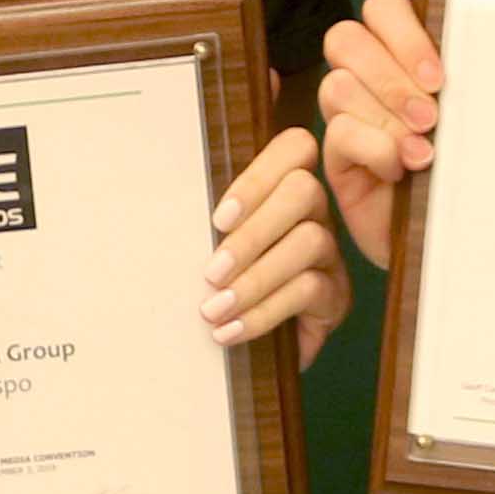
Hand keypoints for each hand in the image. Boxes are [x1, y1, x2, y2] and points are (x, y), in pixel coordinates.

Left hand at [204, 123, 349, 366]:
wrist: (257, 345)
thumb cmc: (225, 283)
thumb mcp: (215, 248)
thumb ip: (210, 228)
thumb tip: (157, 223)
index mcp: (282, 188)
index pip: (295, 148)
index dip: (258, 178)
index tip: (219, 220)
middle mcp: (315, 211)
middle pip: (303, 191)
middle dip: (252, 234)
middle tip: (211, 273)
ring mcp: (330, 250)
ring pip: (309, 242)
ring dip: (255, 278)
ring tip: (214, 310)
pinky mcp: (336, 293)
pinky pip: (308, 290)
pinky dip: (263, 313)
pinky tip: (230, 330)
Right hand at [314, 0, 445, 270]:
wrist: (455, 241)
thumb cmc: (468, 175)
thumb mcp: (469, 121)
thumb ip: (457, 85)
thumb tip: (462, 63)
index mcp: (405, 56)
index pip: (383, 9)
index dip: (403, 35)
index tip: (438, 78)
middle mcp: (369, 80)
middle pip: (345, 38)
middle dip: (388, 77)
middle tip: (430, 117)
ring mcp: (347, 117)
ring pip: (338, 85)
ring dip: (385, 118)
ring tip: (423, 153)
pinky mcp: (336, 158)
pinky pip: (338, 133)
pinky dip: (374, 149)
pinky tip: (400, 171)